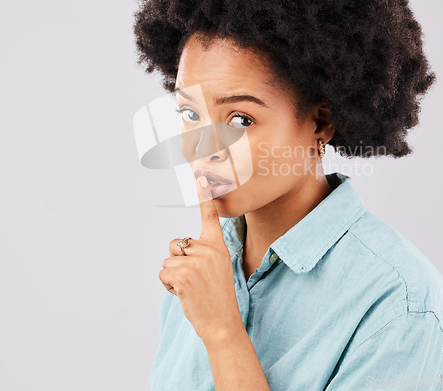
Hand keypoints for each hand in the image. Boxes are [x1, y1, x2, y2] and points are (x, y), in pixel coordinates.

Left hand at [158, 175, 242, 341]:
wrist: (222, 322)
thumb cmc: (217, 295)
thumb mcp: (219, 267)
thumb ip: (204, 252)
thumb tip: (179, 246)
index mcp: (218, 245)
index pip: (209, 216)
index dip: (204, 195)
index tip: (201, 176)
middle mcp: (208, 249)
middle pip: (176, 244)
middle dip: (178, 262)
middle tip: (195, 279)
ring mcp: (196, 261)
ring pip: (167, 259)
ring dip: (173, 275)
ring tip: (191, 287)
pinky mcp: (183, 274)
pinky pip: (163, 272)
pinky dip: (168, 285)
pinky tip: (183, 292)